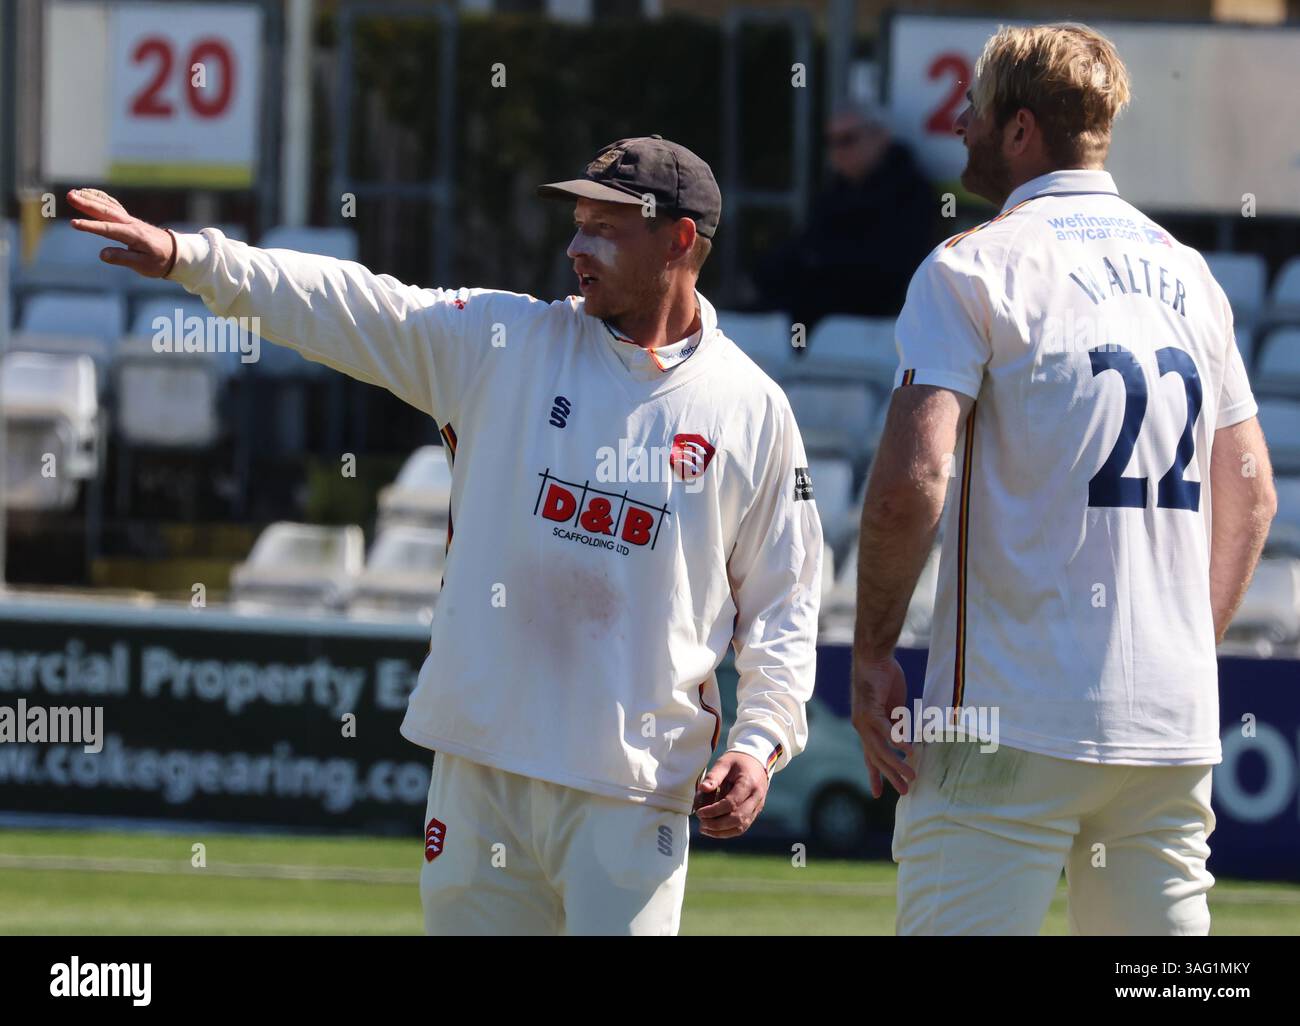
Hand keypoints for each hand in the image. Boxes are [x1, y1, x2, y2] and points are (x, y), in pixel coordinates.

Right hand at [67, 188, 175, 277]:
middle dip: (87, 204)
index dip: (91, 226)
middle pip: (106, 212)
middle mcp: (131, 224)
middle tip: (69, 196)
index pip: (108, 229)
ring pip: (108, 206)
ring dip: (90, 199)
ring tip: (74, 193)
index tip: (74, 223)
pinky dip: (100, 198)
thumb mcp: (143, 265)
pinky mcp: (128, 219)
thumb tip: (102, 254)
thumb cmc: (160, 261)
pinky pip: (112, 205)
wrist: (176, 253)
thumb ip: (123, 259)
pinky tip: (88, 193)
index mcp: (133, 235)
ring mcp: (129, 220)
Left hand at [694, 751, 769, 838]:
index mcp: (749, 783)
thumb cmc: (737, 761)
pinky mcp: (755, 812)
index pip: (731, 803)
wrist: (756, 761)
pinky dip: (728, 832)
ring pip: (741, 826)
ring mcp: (758, 806)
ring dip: (721, 832)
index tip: (699, 812)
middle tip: (701, 823)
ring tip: (704, 829)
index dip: (714, 811)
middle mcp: (756, 797)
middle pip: (737, 818)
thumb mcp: (724, 763)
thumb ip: (713, 776)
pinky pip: (743, 827)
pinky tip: (713, 830)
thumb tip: (703, 788)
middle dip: (717, 824)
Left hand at [850, 654, 914, 797]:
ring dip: (897, 763)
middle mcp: (862, 727)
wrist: (873, 658)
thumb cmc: (883, 680)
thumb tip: (905, 741)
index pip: (870, 756)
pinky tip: (908, 750)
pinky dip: (897, 740)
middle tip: (905, 791)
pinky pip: (885, 729)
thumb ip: (896, 724)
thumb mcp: (892, 708)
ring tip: (912, 774)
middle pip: (876, 758)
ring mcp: (864, 720)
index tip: (878, 793)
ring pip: (881, 748)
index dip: (875, 775)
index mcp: (868, 728)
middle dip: (890, 776)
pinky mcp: (870, 710)